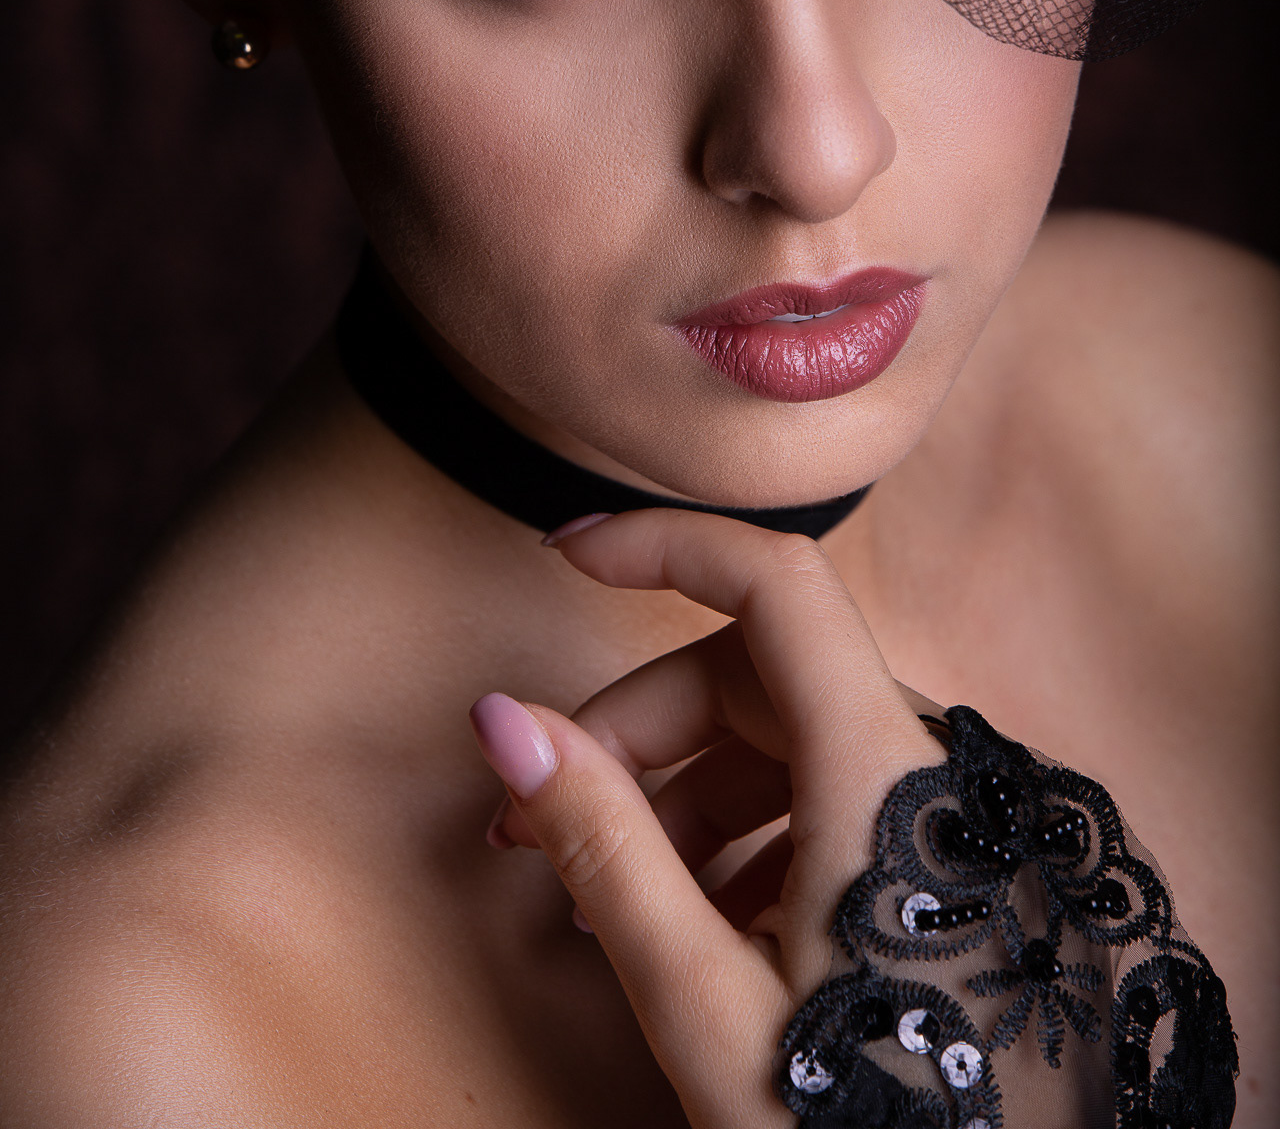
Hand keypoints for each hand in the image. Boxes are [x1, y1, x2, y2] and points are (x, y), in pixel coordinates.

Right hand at [470, 511, 943, 1128]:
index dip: (664, 544)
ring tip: (618, 889)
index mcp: (883, 773)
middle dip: (639, 727)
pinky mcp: (956, 860)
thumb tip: (503, 720)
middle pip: (758, 674)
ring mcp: (953, 814)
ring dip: (689, 788)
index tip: (567, 550)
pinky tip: (712, 919)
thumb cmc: (864, 1123)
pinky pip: (838, 794)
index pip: (773, 583)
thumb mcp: (704, 999)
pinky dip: (755, 828)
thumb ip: (603, 844)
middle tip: (539, 815)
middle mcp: (933, 767)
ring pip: (792, 739)